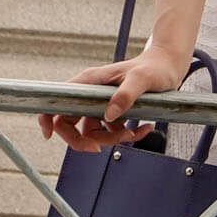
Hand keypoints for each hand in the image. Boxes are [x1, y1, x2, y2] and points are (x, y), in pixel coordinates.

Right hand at [37, 48, 189, 153]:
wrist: (168, 66)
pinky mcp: (113, 112)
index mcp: (89, 82)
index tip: (49, 135)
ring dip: (111, 139)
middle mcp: (90, 94)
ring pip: (92, 132)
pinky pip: (111, 132)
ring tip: (133, 131)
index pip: (58, 101)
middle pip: (71, 124)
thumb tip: (109, 115)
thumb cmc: (153, 67)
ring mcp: (100, 104)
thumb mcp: (141, 79)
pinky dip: (126, 135)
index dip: (48, 118)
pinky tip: (143, 127)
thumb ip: (125, 95)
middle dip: (85, 140)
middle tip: (99, 149)